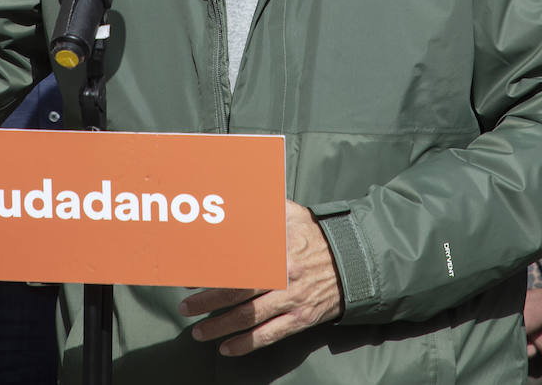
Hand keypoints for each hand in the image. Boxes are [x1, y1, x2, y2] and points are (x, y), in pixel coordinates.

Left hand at [179, 200, 341, 355]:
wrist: (356, 261)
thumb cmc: (315, 235)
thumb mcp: (290, 213)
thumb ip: (262, 206)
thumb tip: (232, 194)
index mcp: (276, 248)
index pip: (235, 261)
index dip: (208, 270)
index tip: (187, 276)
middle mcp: (282, 275)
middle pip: (237, 291)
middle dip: (207, 301)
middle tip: (185, 307)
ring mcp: (292, 299)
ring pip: (249, 317)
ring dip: (220, 326)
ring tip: (199, 332)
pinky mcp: (302, 318)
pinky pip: (270, 335)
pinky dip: (247, 344)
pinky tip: (227, 349)